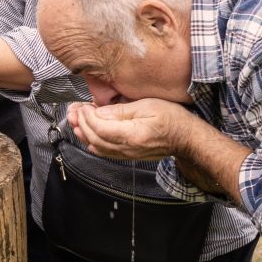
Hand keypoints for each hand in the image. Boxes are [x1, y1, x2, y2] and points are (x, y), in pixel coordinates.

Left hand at [68, 100, 188, 160]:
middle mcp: (128, 149)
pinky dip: (92, 142)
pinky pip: (105, 152)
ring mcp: (127, 154)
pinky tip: (87, 134)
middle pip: (94, 138)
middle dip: (80, 123)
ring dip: (83, 133)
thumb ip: (121, 110)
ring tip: (75, 120)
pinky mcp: (128, 156)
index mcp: (132, 135)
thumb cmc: (173, 119)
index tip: (83, 106)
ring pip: (97, 147)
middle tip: (74, 110)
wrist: (187, 139)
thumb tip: (99, 112)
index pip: (99, 128)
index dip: (87, 117)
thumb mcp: (148, 105)